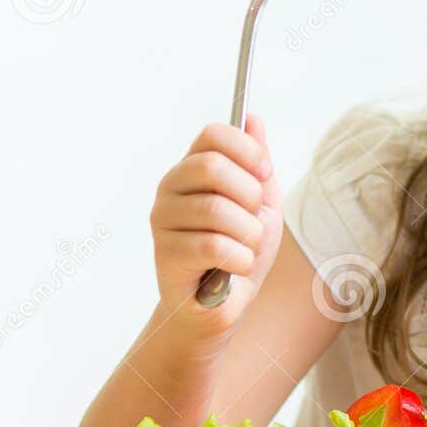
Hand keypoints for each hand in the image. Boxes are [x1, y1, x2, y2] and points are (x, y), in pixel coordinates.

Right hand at [151, 115, 282, 337]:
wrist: (224, 308)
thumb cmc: (241, 252)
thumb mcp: (261, 204)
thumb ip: (257, 164)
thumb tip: (253, 119)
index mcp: (192, 169)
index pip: (213, 134)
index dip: (247, 151)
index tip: (263, 175)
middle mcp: (170, 189)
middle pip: (212, 166)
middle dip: (249, 195)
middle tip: (252, 220)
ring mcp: (163, 221)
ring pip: (217, 210)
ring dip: (248, 235)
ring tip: (243, 249)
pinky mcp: (165, 256)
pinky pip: (215, 246)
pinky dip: (240, 260)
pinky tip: (234, 270)